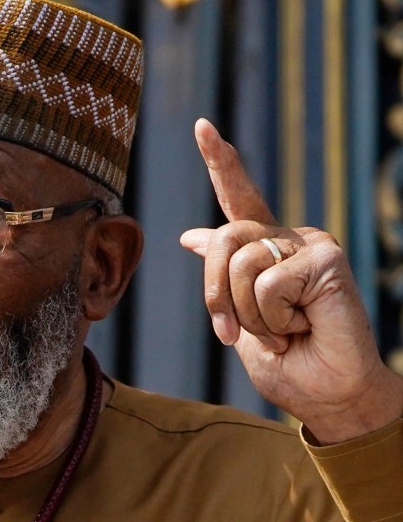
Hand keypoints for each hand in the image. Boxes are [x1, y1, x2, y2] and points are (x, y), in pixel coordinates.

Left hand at [181, 118, 402, 443]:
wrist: (328, 395)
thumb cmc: (288, 364)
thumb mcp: (239, 319)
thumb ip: (223, 275)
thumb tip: (192, 234)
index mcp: (265, 250)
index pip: (238, 199)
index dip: (219, 162)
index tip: (201, 125)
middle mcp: (287, 239)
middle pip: (223, 239)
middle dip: (215, 295)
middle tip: (233, 333)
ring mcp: (310, 244)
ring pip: (241, 263)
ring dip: (249, 315)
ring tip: (283, 330)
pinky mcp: (326, 258)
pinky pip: (267, 283)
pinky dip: (274, 318)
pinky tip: (303, 326)